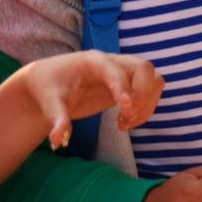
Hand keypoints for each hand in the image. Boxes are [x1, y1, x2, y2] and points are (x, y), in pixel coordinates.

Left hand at [16, 52, 164, 149]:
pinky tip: (125, 123)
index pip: (114, 68)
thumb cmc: (48, 88)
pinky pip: (150, 92)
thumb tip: (59, 140)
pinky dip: (145, 109)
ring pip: (153, 80)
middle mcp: (112, 62)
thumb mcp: (49, 103)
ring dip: (147, 103)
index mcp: (91, 61)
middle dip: (143, 94)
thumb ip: (57, 119)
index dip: (123, 85)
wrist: (50, 83)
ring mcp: (123, 72)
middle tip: (126, 115)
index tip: (125, 106)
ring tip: (125, 122)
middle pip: (145, 68)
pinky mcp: (128, 85)